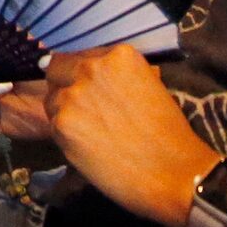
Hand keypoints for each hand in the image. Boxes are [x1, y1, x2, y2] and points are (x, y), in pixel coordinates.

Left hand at [41, 46, 217, 226]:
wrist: (173, 173)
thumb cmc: (169, 134)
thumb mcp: (148, 86)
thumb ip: (117, 76)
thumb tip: (94, 75)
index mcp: (118, 55)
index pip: (81, 53)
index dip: (80, 71)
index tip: (85, 86)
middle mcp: (92, 67)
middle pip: (58, 68)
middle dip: (65, 84)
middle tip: (81, 108)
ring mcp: (74, 94)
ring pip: (52, 98)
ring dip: (63, 111)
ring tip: (88, 131)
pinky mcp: (62, 123)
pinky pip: (53, 123)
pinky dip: (65, 134)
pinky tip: (87, 146)